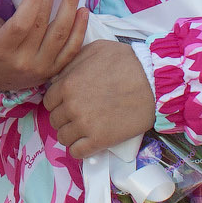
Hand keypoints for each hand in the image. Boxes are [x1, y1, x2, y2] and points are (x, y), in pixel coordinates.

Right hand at [0, 0, 86, 91]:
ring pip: (60, 36)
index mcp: (1, 48)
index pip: (20, 24)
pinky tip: (83, 11)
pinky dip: (80, 30)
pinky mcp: (53, 71)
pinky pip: (71, 50)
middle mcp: (22, 61)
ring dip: (70, 9)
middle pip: (42, 26)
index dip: (32, 2)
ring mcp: (40, 67)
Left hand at [42, 39, 155, 157]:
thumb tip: (59, 77)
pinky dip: (79, 150)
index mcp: (67, 84)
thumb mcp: (94, 50)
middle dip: (63, 118)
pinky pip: (77, 152)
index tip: (66, 104)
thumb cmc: (126, 61)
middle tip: (77, 116)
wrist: (153, 80)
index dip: (57, 103)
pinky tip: (86, 143)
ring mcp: (84, 125)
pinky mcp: (100, 140)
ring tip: (83, 130)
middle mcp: (71, 106)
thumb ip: (72, 63)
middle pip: (54, 120)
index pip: (48, 101)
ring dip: (70, 135)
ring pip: (63, 137)